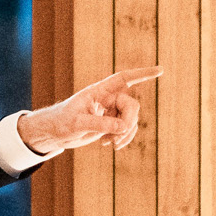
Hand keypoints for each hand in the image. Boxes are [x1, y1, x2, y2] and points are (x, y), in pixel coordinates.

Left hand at [15, 67, 160, 156]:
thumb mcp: (77, 124)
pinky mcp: (111, 123)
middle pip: (131, 106)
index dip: (142, 74)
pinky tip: (110, 145)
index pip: (123, 79)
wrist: (54, 133)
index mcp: (98, 92)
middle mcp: (107, 99)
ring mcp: (111, 111)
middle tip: (116, 137)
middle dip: (128, 122)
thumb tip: (123, 126)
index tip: (161, 70)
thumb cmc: (61, 123)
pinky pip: (127, 128)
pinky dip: (122, 138)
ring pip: (131, 119)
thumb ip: (100, 124)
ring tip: (109, 143)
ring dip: (124, 133)